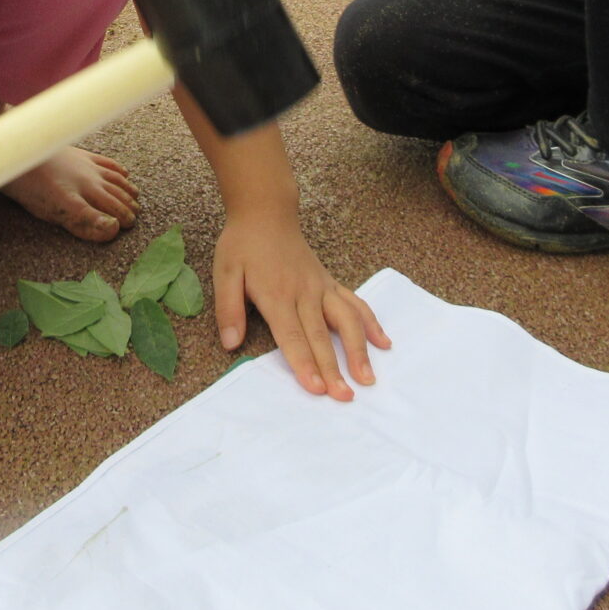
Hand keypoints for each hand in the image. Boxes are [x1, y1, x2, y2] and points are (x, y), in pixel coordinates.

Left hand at [212, 209, 389, 401]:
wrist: (266, 212)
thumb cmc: (243, 245)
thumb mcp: (224, 272)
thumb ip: (228, 309)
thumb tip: (230, 344)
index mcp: (276, 294)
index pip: (292, 335)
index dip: (304, 363)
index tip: (317, 388)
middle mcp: (304, 292)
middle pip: (322, 336)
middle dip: (334, 368)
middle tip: (345, 397)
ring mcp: (322, 287)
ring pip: (347, 320)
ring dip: (359, 350)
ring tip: (368, 377)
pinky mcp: (331, 283)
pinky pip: (356, 304)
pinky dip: (371, 323)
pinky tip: (384, 343)